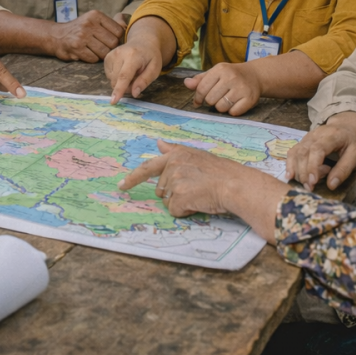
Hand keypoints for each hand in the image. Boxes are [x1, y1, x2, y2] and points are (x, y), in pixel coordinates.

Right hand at [49, 10, 124, 62]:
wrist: (56, 36)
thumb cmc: (80, 29)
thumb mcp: (94, 20)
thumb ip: (111, 23)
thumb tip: (126, 23)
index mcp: (96, 15)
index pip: (118, 31)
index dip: (117, 39)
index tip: (110, 40)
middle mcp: (89, 23)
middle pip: (113, 42)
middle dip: (110, 48)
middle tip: (102, 48)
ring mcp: (82, 35)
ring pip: (104, 52)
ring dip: (101, 55)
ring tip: (94, 51)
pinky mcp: (76, 47)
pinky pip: (93, 58)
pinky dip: (92, 59)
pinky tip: (86, 53)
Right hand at [105, 42, 163, 103]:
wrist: (143, 42)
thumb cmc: (150, 57)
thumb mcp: (155, 69)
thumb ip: (144, 81)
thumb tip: (134, 93)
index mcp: (133, 56)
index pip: (124, 76)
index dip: (119, 89)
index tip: (113, 101)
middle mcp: (119, 54)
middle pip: (117, 80)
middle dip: (126, 87)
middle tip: (137, 80)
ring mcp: (111, 55)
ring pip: (112, 79)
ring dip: (121, 82)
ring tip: (131, 73)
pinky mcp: (107, 58)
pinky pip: (109, 75)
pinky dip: (116, 77)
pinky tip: (124, 70)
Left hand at [117, 140, 287, 241]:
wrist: (235, 184)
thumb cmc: (220, 173)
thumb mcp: (196, 155)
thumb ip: (175, 152)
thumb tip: (158, 143)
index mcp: (176, 155)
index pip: (148, 167)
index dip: (133, 178)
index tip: (120, 186)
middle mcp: (173, 166)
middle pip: (161, 189)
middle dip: (174, 193)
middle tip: (196, 189)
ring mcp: (175, 181)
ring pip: (168, 201)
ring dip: (181, 202)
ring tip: (200, 195)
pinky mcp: (179, 197)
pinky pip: (175, 211)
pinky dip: (186, 211)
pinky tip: (199, 203)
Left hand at [184, 62, 261, 115]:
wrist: (255, 75)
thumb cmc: (231, 75)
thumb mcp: (215, 73)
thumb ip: (200, 80)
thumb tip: (186, 83)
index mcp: (220, 69)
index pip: (201, 88)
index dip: (198, 97)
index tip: (198, 101)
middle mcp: (231, 77)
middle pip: (210, 100)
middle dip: (211, 101)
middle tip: (217, 97)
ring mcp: (241, 88)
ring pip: (221, 107)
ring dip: (221, 107)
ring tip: (226, 100)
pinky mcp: (250, 99)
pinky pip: (233, 112)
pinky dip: (232, 111)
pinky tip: (235, 103)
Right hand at [284, 111, 355, 190]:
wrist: (349, 125)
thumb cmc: (355, 141)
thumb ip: (345, 168)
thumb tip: (331, 185)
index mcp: (333, 135)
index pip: (318, 149)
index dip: (313, 166)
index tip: (313, 181)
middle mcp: (317, 134)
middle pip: (304, 152)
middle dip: (304, 172)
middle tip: (310, 188)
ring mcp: (308, 137)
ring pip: (296, 153)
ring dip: (298, 171)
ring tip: (306, 184)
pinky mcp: (303, 142)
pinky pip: (293, 152)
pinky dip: (290, 165)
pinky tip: (290, 176)